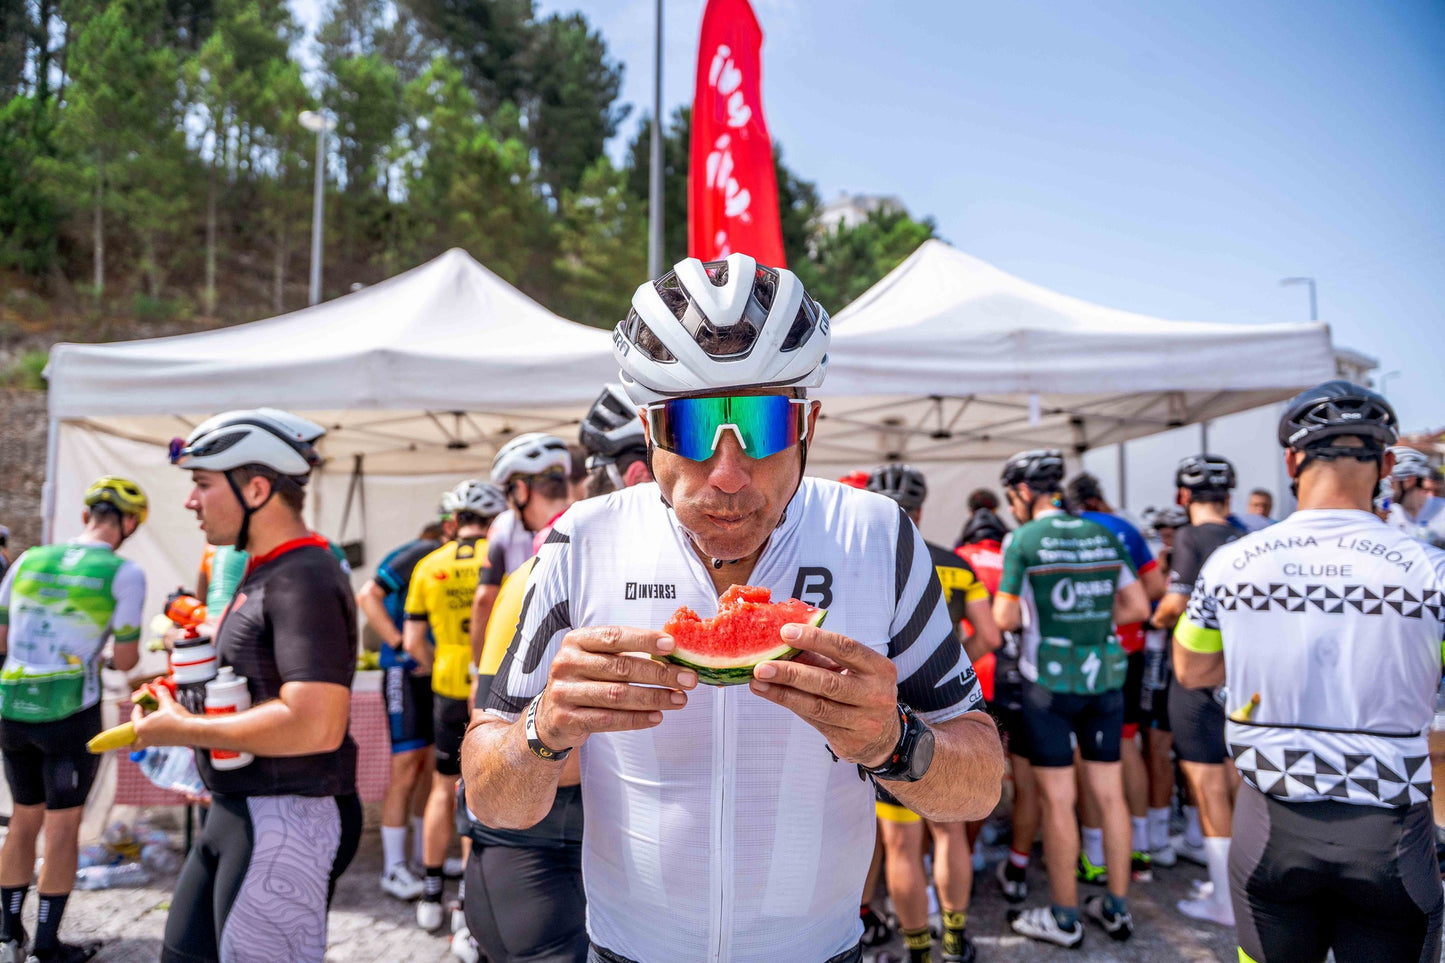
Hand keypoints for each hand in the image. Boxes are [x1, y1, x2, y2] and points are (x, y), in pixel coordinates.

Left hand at [131, 682, 196, 749]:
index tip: (142, 704)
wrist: (191, 730)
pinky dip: (156, 734)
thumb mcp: (167, 703)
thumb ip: (161, 695)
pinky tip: (165, 725)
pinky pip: (155, 740)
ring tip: (154, 722)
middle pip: (133, 743)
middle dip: (132, 737)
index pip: (134, 717)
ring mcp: (155, 743)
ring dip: (146, 733)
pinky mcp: (165, 743)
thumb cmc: (176, 718)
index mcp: (141, 728)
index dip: (138, 708)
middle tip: (138, 725)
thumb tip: (160, 688)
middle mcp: (145, 737)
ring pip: (144, 743)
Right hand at [535, 626, 696, 749]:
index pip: (614, 636)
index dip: (645, 640)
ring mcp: (564, 692)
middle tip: (688, 679)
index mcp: (577, 641)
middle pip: (621, 667)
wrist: (549, 717)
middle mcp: (567, 663)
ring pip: (617, 695)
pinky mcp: (567, 719)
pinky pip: (608, 720)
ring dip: (653, 697)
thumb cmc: (585, 681)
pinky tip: (657, 717)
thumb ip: (625, 653)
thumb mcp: (596, 659)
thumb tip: (672, 653)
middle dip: (660, 673)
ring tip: (679, 700)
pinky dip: (636, 719)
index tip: (673, 646)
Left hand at [749, 623, 900, 767]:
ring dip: (783, 693)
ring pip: (817, 706)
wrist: (885, 737)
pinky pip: (814, 721)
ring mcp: (865, 722)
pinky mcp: (850, 741)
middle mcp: (876, 695)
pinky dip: (791, 705)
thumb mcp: (852, 671)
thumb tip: (781, 642)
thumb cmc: (861, 692)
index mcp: (880, 669)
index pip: (846, 648)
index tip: (785, 632)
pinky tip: (772, 695)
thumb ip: (821, 657)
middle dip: (791, 673)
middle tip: (762, 666)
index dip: (815, 639)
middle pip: (828, 682)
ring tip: (758, 682)